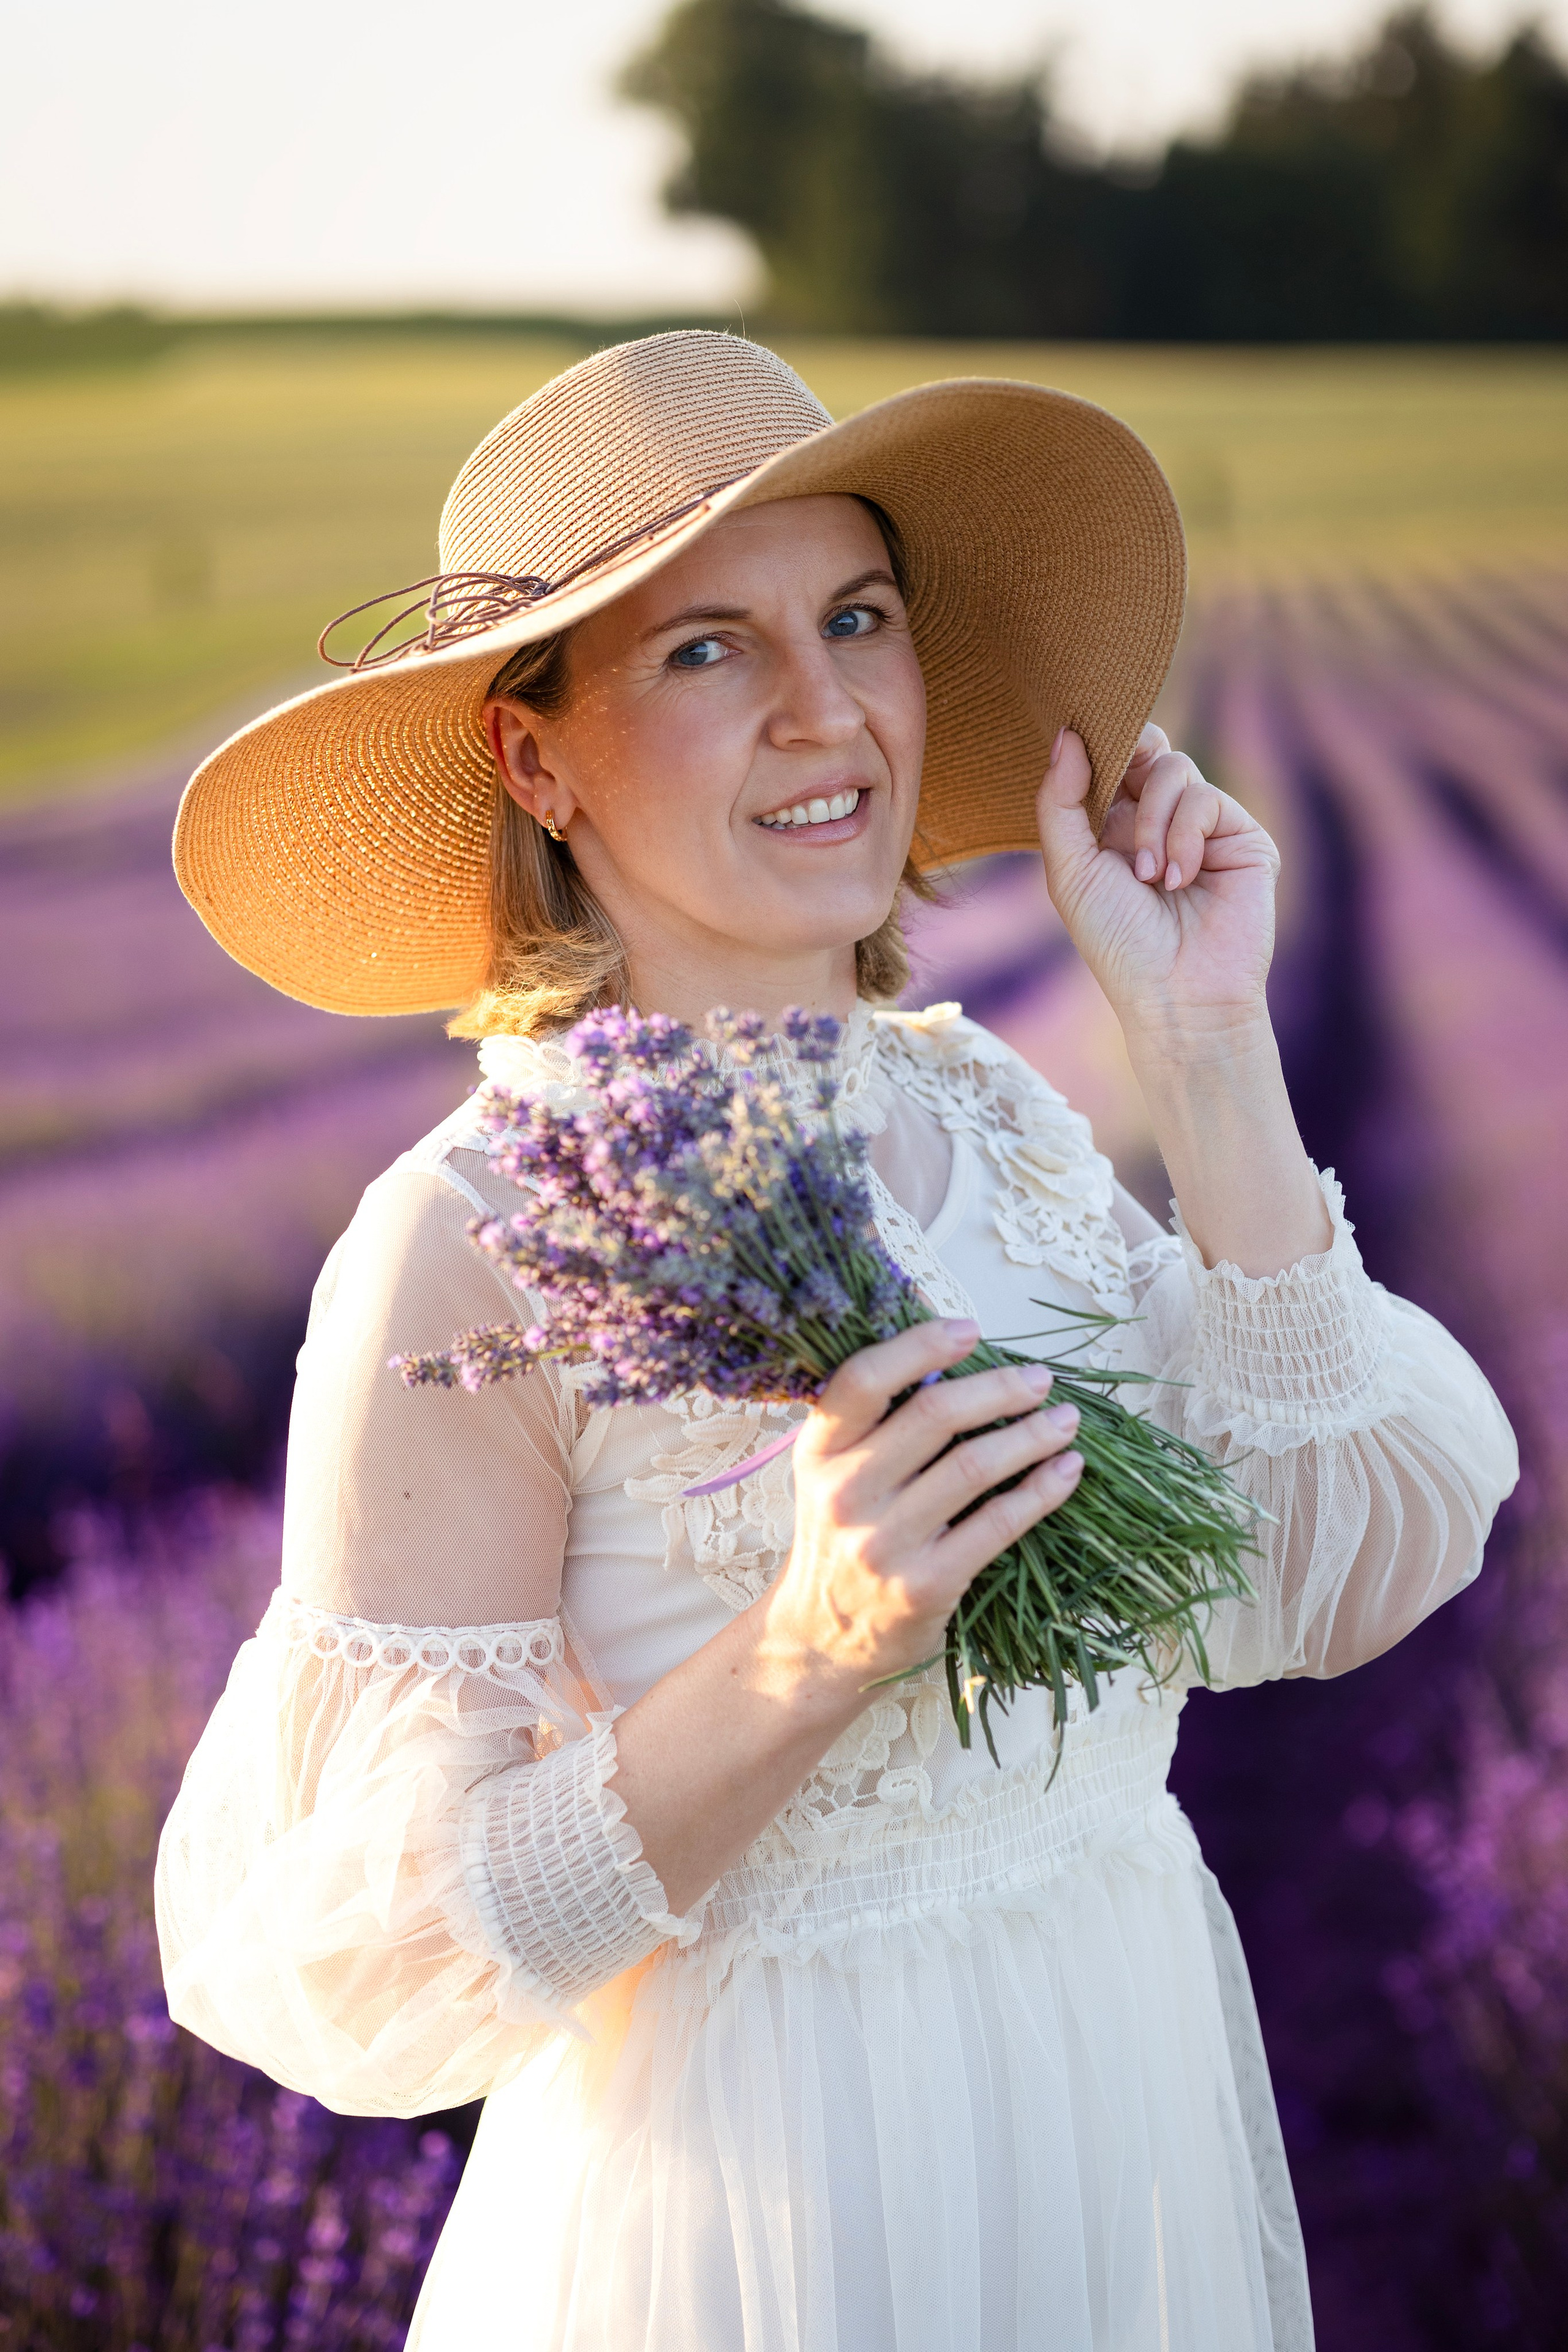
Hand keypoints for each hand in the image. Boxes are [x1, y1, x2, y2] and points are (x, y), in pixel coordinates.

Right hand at [766, 1318, 1083, 1696]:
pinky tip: (1067, 1470)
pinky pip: (999, 1524)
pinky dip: (1042, 1490)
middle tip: (1041, 1379)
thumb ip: (878, 1424)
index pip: (865, 1379)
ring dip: (1033, 1435)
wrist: (824, 1639)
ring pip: (975, 1465)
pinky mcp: (925, 1584)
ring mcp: (884, 1541)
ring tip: (1067, 1420)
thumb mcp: (834, 1474)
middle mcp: (844, 1492)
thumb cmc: (842, 1538)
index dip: (922, 1346)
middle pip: (934, 1415)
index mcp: (819, 1451)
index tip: (972, 1331)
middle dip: (1001, 1388)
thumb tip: (959, 1363)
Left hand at [1036, 724, 1279, 1039]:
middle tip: (1115, 801)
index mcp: (1114, 825)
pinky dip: (1185, 838)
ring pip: (1174, 768)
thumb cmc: (1117, 941)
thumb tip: (1066, 733)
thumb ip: (1060, 802)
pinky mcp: (1241, 837)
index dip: (1098, 743)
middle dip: (1127, 760)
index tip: (1080, 743)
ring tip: (1150, 878)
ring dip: (1152, 822)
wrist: (1176, 994)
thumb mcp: (1070, 871)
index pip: (1111, 757)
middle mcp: (1160, 819)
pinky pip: (1207, 799)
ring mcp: (1203, 826)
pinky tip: (1180, 881)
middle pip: (1148, 746)